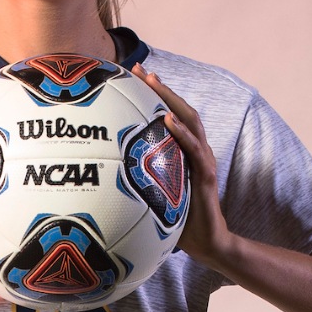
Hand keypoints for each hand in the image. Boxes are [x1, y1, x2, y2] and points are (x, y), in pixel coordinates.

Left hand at [132, 64, 230, 264]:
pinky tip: (167, 119)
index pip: (170, 114)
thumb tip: (103, 175)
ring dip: (171, 99)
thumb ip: (139, 179)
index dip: (155, 94)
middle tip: (141, 69)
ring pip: (190, 121)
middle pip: (180, 109)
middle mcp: (196, 149)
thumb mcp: (155, 193)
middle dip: (161, 87)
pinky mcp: (206, 175)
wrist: (208, 243)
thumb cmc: (179, 220)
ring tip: (154, 82)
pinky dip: (181, 132)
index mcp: (184, 151)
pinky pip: (194, 149)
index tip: (135, 75)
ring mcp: (203, 160)